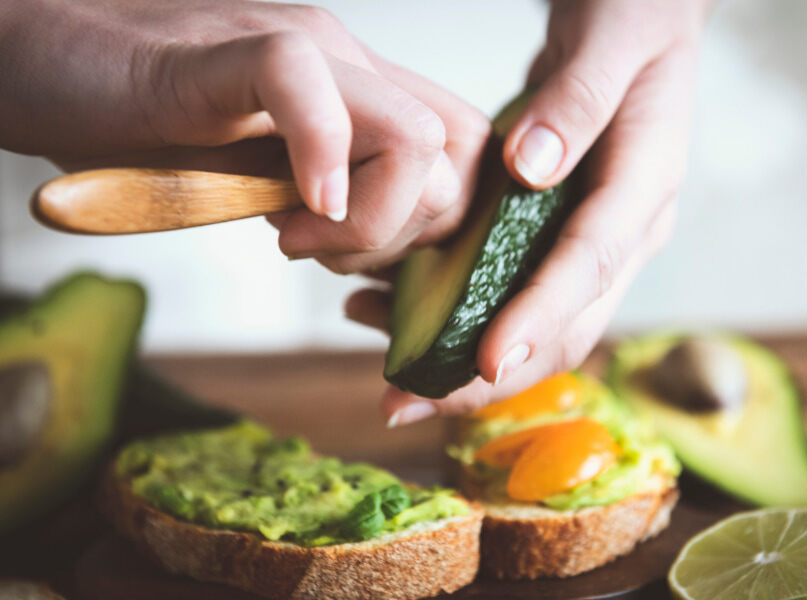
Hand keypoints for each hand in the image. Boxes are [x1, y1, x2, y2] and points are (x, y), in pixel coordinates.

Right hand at [0, 0, 489, 272]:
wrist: (43, 62)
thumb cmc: (147, 125)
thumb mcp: (262, 179)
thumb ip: (325, 198)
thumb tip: (379, 250)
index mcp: (361, 94)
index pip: (463, 155)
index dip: (437, 227)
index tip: (366, 262)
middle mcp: (347, 62)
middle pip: (454, 160)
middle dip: (404, 236)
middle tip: (320, 250)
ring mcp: (296, 48)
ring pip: (412, 135)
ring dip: (366, 220)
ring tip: (289, 232)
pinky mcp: (226, 50)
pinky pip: (305, 80)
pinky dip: (317, 159)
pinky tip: (284, 208)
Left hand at [352, 0, 711, 423]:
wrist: (637, 21)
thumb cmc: (630, 18)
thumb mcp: (611, 39)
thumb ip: (575, 103)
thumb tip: (529, 169)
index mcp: (646, 188)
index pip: (591, 265)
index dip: (540, 316)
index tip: (486, 361)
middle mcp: (625, 232)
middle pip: (566, 325)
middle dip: (490, 375)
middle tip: (409, 402)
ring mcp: (593, 241)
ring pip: (536, 325)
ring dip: (464, 358)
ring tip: (384, 369)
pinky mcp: (557, 238)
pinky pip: (512, 294)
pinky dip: (456, 316)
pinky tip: (390, 313)